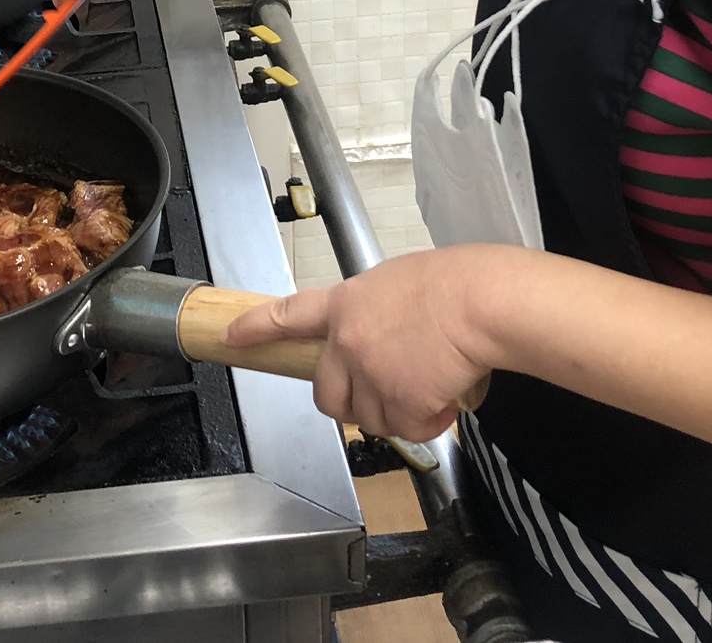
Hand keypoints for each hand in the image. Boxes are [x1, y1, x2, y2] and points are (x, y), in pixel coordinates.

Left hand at [225, 248, 503, 441]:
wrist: (480, 303)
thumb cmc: (457, 283)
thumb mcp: (398, 281)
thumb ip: (375, 311)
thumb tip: (383, 335)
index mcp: (346, 303)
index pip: (289, 315)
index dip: (257, 328)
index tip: (231, 336)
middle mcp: (348, 342)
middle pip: (327, 396)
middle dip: (351, 402)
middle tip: (386, 390)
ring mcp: (370, 375)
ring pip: (371, 419)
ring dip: (400, 411)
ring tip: (432, 379)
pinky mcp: (399, 402)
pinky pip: (408, 429)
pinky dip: (428, 421)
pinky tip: (445, 395)